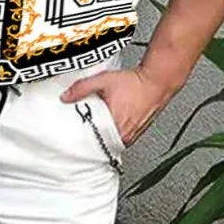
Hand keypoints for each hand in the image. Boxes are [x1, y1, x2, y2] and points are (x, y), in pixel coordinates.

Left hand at [58, 64, 180, 147]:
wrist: (157, 81)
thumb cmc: (135, 83)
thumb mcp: (103, 81)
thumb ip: (82, 88)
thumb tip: (66, 97)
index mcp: (115, 127)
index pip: (93, 143)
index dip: (81, 140)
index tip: (72, 138)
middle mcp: (125, 135)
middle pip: (101, 143)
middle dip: (90, 137)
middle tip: (80, 131)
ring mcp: (132, 135)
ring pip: (111, 141)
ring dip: (102, 135)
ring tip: (94, 126)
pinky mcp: (137, 132)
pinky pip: (120, 137)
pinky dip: (112, 132)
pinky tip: (108, 123)